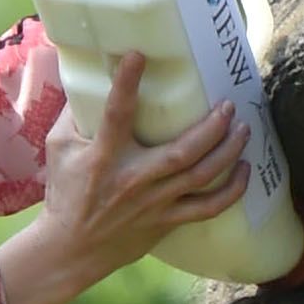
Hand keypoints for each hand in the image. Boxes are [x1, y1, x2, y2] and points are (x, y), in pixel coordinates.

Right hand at [0, 56, 248, 303]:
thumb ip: (74, 114)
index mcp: (103, 157)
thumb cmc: (65, 194)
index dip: (127, 84)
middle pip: (182, 152)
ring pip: (201, 177)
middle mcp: (133, 179)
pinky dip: (231, 192)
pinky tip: (245, 170)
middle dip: (211, 127)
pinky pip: (208, 209)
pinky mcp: (166, 221)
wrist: (71, 249)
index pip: (116, 115)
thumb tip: (86, 76)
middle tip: (228, 104)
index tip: (138, 55)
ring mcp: (154, 203)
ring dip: (228, 152)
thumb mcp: (59, 149)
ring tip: (244, 128)